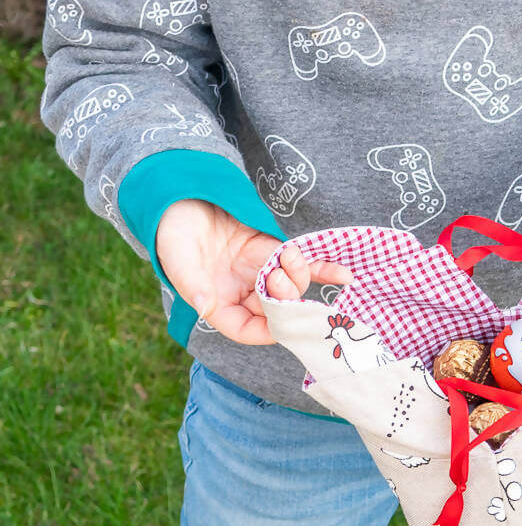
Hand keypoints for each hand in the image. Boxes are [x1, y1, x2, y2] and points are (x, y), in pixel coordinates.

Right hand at [156, 200, 352, 344]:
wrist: (182, 196)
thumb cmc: (173, 231)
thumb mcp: (177, 258)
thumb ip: (192, 284)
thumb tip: (206, 306)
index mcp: (217, 302)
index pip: (244, 329)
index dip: (265, 330)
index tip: (282, 322)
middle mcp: (242, 291)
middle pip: (274, 309)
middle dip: (285, 298)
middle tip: (280, 277)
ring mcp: (259, 271)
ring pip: (290, 286)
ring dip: (299, 277)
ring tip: (291, 256)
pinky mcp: (271, 249)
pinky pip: (300, 263)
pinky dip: (322, 269)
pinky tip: (344, 275)